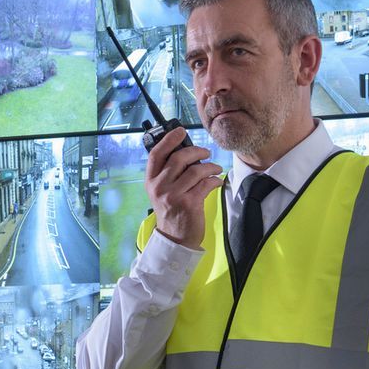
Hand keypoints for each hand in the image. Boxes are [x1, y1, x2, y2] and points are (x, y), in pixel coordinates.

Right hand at [145, 127, 221, 249]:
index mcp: (151, 181)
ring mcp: (174, 195)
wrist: (174, 238)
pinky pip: (206, 184)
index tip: (181, 131)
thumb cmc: (171, 211)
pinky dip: (215, 180)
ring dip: (210, 166)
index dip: (169, 139)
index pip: (157, 154)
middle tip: (206, 152)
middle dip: (197, 151)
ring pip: (196, 170)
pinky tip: (217, 181)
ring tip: (215, 168)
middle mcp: (160, 187)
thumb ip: (168, 173)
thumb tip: (186, 150)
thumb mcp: (161, 191)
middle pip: (179, 158)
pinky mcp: (189, 204)